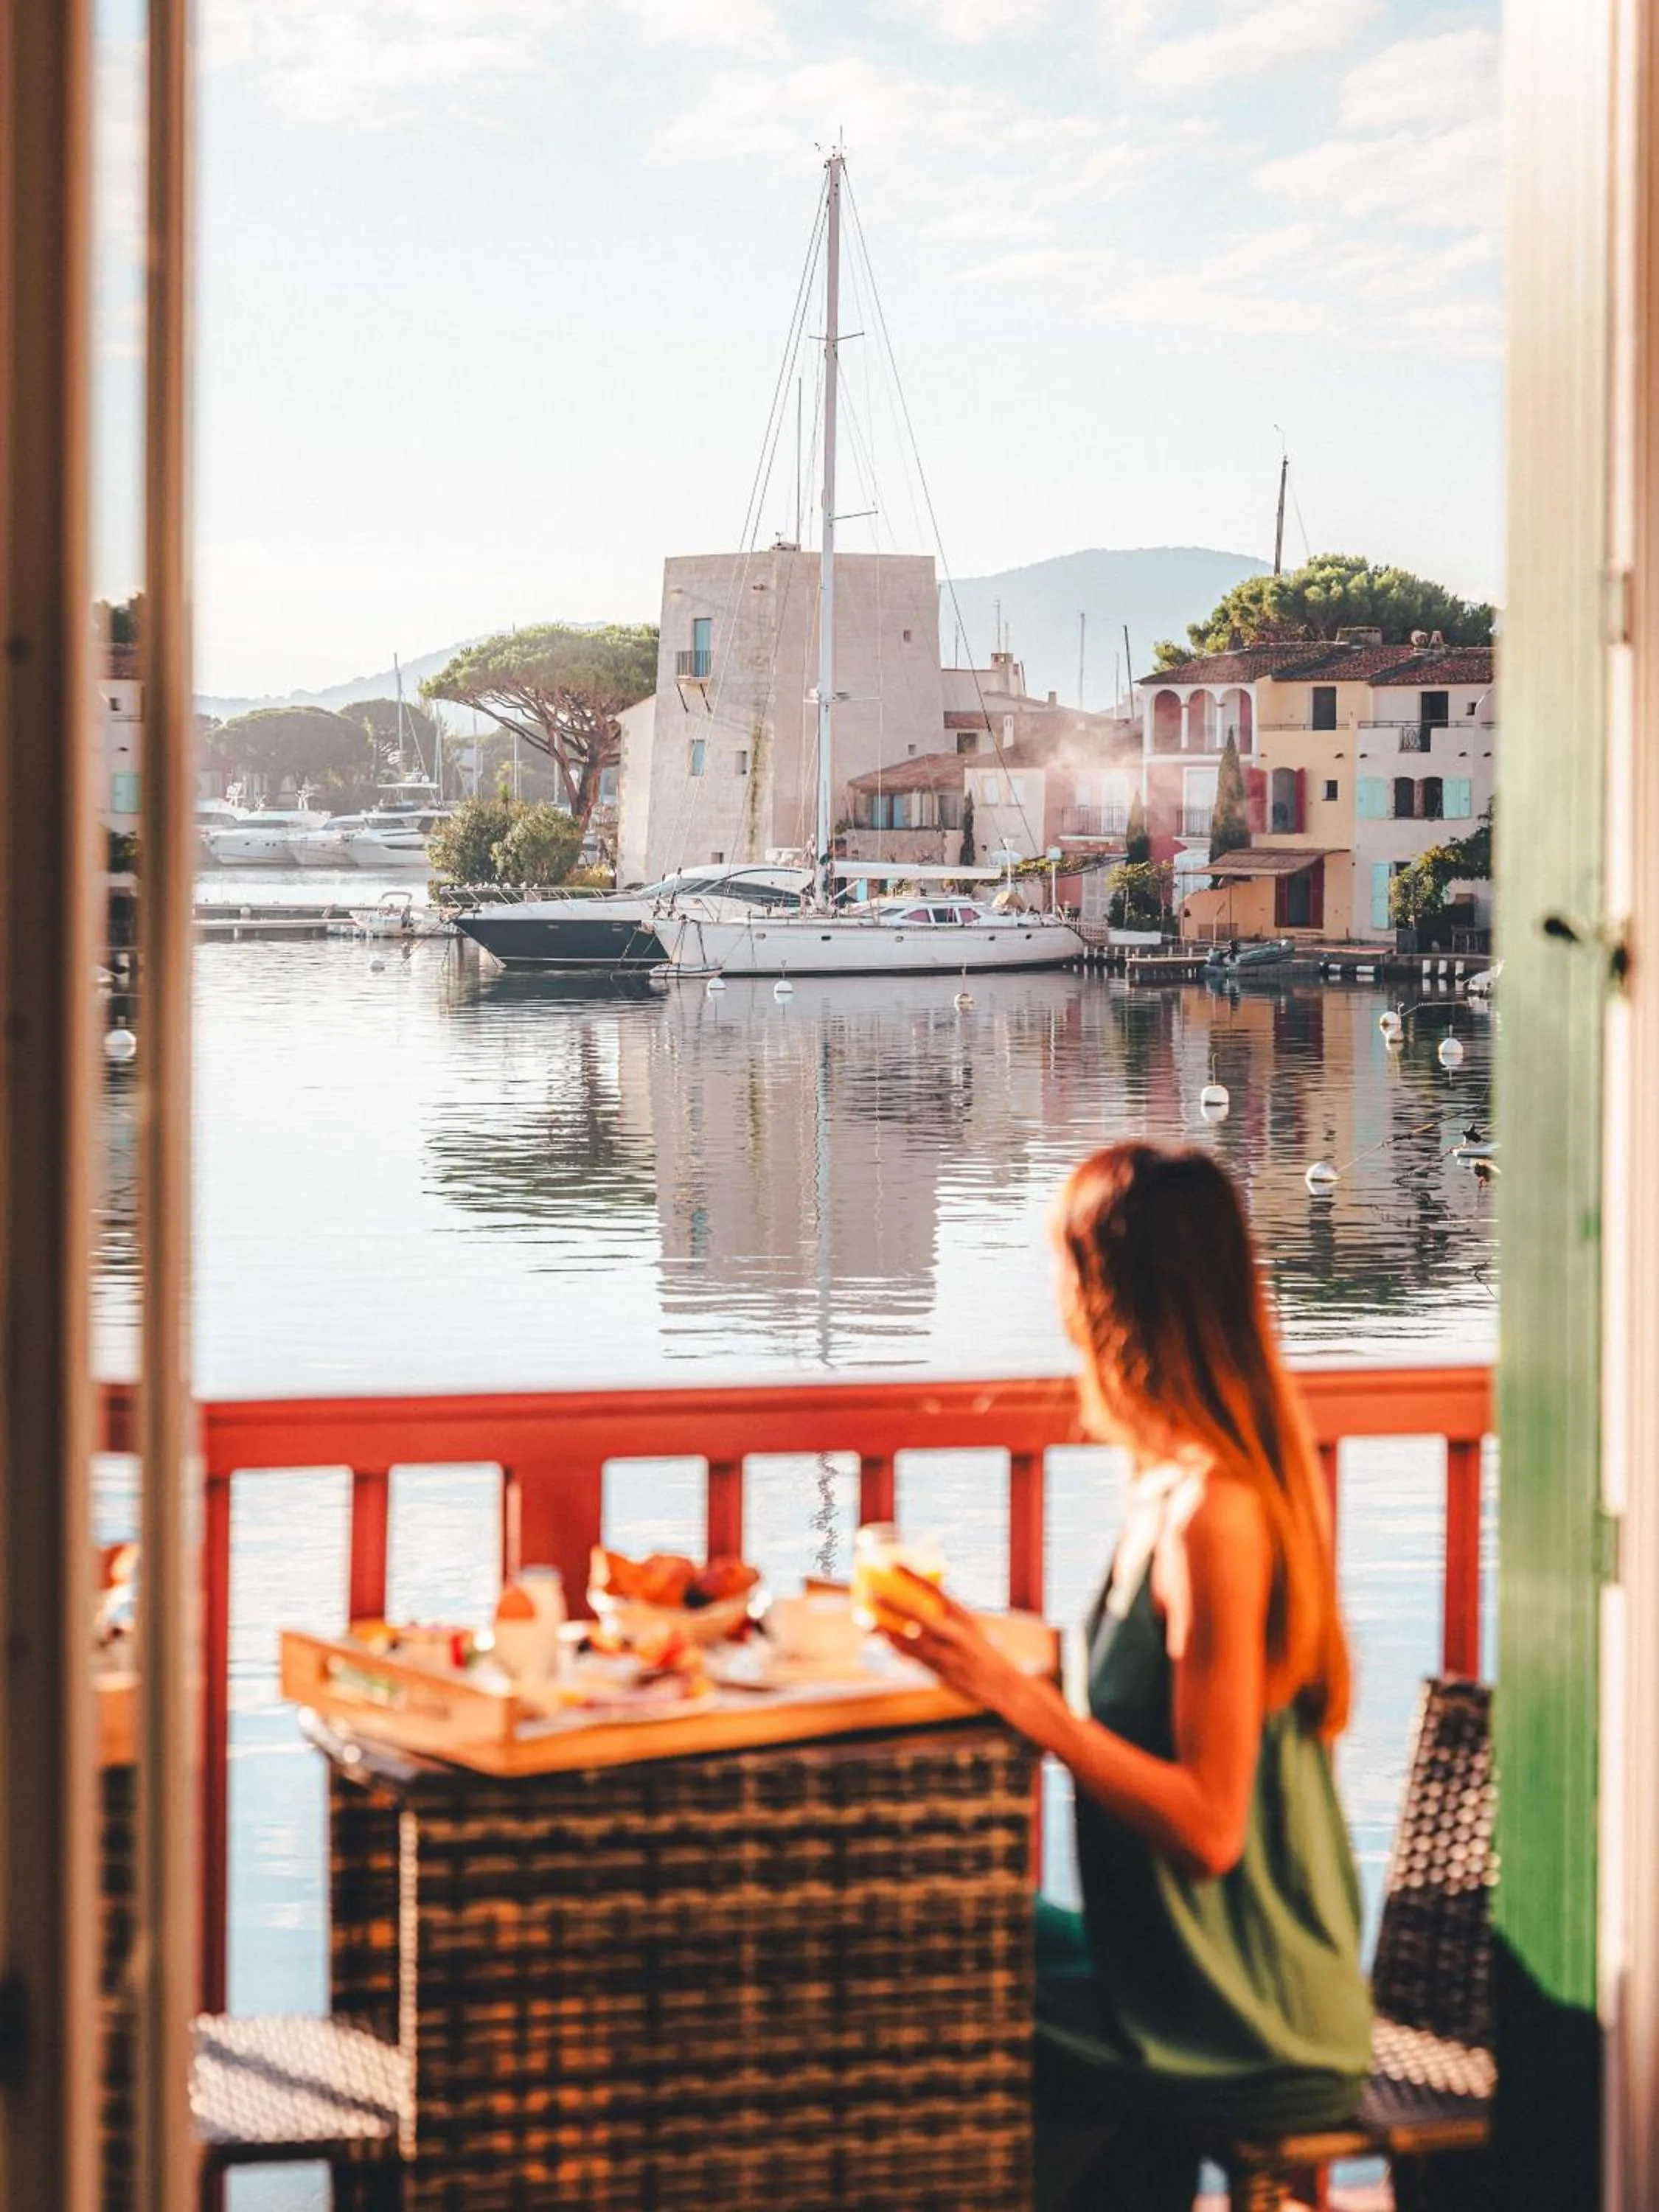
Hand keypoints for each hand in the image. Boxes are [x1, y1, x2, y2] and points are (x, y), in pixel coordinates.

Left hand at [879, 1568, 1029, 1721]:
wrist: (1001, 1684)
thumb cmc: (981, 1651)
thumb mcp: (969, 1626)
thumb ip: (947, 1614)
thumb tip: (923, 1596)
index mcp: (962, 1616)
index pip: (935, 1590)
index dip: (912, 1576)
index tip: (892, 1563)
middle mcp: (955, 1633)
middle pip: (919, 1615)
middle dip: (893, 1604)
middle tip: (871, 1593)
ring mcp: (947, 1655)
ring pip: (910, 1641)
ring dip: (886, 1631)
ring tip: (866, 1620)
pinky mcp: (941, 1673)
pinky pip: (913, 1659)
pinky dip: (897, 1649)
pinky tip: (883, 1642)